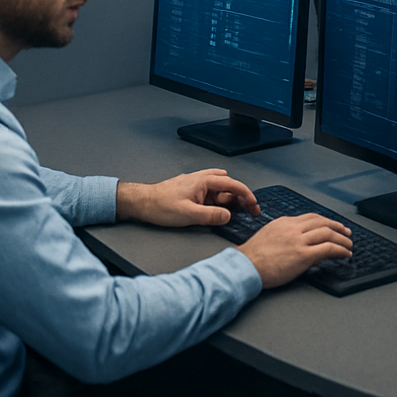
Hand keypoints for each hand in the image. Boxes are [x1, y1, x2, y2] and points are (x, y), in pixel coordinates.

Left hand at [115, 169, 259, 227]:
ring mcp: (197, 186)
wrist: (143, 203)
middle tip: (249, 210)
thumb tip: (228, 216)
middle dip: (240, 198)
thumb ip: (211, 215)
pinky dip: (219, 202)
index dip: (246, 194)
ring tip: (237, 213)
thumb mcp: (188, 214)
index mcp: (204, 181)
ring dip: (230, 200)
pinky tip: (219, 211)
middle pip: (228, 187)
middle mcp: (202, 180)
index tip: (254, 204)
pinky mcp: (192, 193)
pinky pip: (211, 195)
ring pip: (220, 191)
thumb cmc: (161, 205)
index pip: (232, 184)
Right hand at [238, 213, 353, 287]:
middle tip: (346, 232)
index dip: (325, 221)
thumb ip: (284, 234)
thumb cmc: (252, 257)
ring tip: (349, 244)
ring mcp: (299, 241)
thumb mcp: (269, 236)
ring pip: (328, 234)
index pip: (311, 217)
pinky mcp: (303, 255)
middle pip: (323, 222)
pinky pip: (328, 248)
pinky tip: (345, 254)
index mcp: (285, 222)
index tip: (332, 225)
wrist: (245, 267)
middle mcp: (293, 228)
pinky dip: (340, 250)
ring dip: (342, 239)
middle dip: (337, 227)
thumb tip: (298, 241)